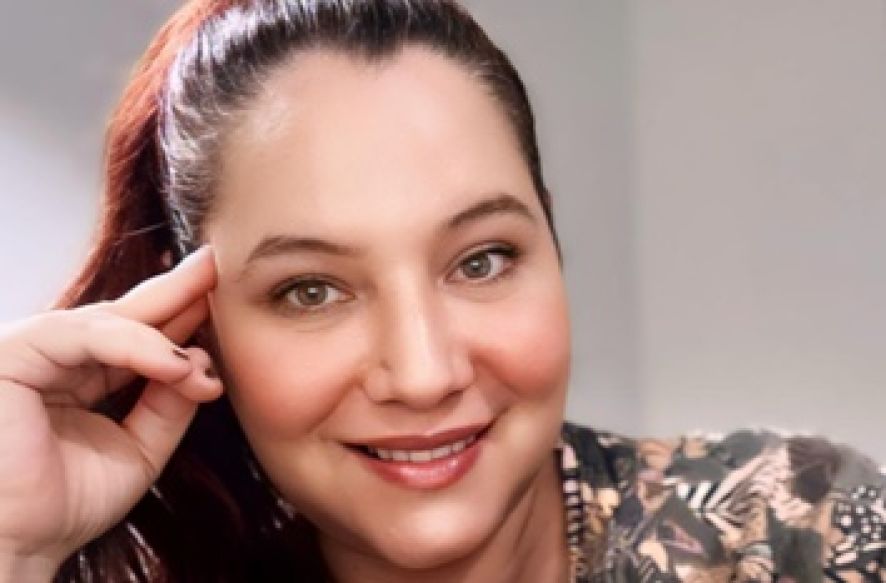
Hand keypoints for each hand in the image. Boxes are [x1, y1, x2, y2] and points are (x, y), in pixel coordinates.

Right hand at [0, 246, 221, 577]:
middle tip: (215, 266)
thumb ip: (170, 405)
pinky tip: (174, 363)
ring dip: (164, 329)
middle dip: (174, 291)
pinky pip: (83, 336)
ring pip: (108, 322)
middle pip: (124, 315)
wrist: (17, 545)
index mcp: (82, 376)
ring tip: (206, 331)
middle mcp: (56, 358)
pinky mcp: (15, 354)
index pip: (138, 335)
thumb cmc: (63, 504)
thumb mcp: (140, 448)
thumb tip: (201, 365)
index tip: (220, 294)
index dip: (179, 313)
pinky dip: (134, 346)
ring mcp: (33, 352)